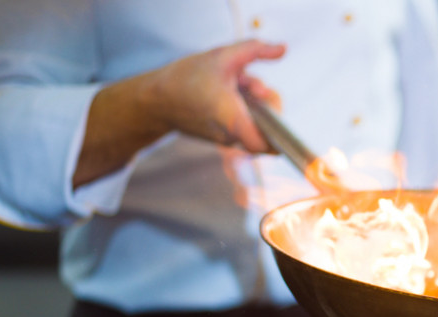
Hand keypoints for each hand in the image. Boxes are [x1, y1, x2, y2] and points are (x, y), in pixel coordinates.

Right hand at [74, 40, 285, 187]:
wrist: (156, 99)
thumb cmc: (186, 79)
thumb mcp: (223, 56)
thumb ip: (256, 50)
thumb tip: (282, 49)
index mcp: (232, 119)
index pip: (266, 145)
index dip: (279, 134)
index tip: (275, 110)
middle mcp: (231, 135)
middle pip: (266, 126)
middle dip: (266, 101)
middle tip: (254, 84)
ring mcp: (226, 139)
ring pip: (254, 123)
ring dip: (253, 102)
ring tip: (237, 84)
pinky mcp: (221, 137)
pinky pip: (242, 124)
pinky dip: (242, 107)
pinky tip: (230, 92)